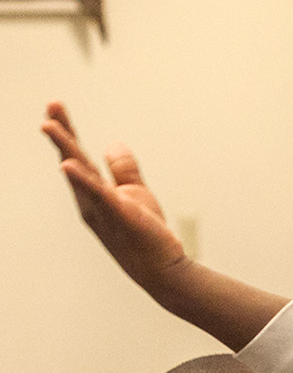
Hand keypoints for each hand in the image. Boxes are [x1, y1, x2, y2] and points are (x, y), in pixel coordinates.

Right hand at [41, 102, 187, 290]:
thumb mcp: (135, 193)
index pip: (77, 157)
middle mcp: (90, 201)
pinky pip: (100, 195)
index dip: (67, 132)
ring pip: (80, 175)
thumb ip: (123, 169)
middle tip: (50, 107)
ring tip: (49, 126)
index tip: (55, 105)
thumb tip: (111, 143)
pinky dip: (84, 180)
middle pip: (73, 161)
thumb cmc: (145, 232)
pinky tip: (70, 166)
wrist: (162, 267)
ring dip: (66, 150)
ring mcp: (102, 210)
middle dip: (61, 134)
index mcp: (93, 193)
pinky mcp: (120, 216)